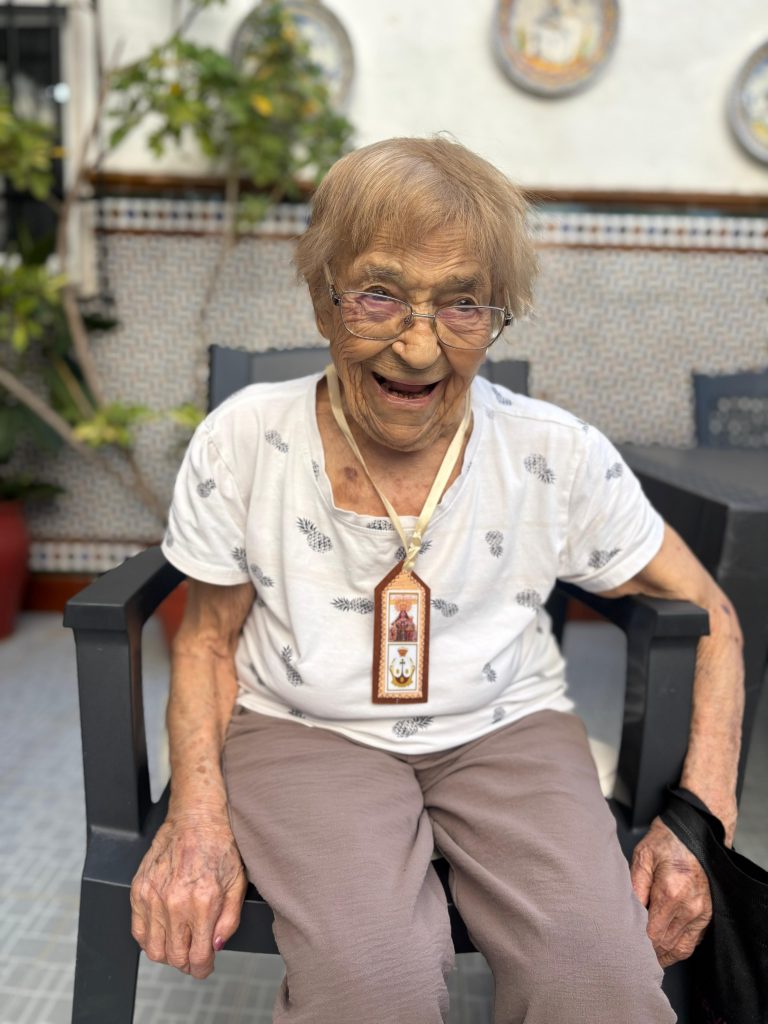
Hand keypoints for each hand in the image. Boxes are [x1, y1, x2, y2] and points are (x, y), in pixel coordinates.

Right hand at [130, 816, 246, 977]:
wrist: (195, 819)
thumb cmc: (219, 846)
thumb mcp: (237, 883)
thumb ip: (229, 920)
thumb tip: (217, 946)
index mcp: (203, 902)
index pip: (198, 957)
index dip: (204, 969)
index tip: (206, 966)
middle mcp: (175, 903)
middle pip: (175, 958)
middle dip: (187, 964)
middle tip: (195, 956)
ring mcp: (153, 897)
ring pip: (154, 950)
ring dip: (168, 953)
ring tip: (180, 942)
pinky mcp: (138, 890)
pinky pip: (138, 931)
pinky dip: (150, 938)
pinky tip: (164, 930)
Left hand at [630, 816, 711, 967]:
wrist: (693, 835)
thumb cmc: (664, 844)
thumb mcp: (641, 858)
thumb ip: (634, 887)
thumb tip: (625, 914)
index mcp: (671, 891)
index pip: (652, 933)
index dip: (637, 942)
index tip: (623, 942)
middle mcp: (690, 907)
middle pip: (665, 944)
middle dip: (647, 950)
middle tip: (628, 950)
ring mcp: (702, 913)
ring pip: (679, 949)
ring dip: (662, 955)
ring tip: (644, 955)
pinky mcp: (707, 916)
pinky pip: (691, 943)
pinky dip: (676, 949)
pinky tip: (662, 948)